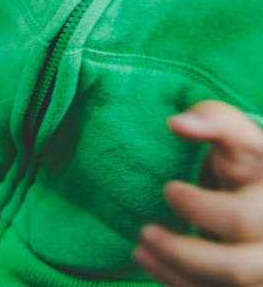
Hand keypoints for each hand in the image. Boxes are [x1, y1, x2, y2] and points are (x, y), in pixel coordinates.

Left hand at [134, 100, 262, 285]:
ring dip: (174, 273)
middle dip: (183, 254)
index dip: (201, 208)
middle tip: (144, 232)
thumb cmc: (245, 159)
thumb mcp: (236, 134)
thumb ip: (211, 120)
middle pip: (237, 269)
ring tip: (139, 249)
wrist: (260, 196)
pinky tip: (150, 262)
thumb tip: (176, 124)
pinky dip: (177, 284)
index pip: (242, 219)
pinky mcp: (247, 284)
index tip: (168, 189)